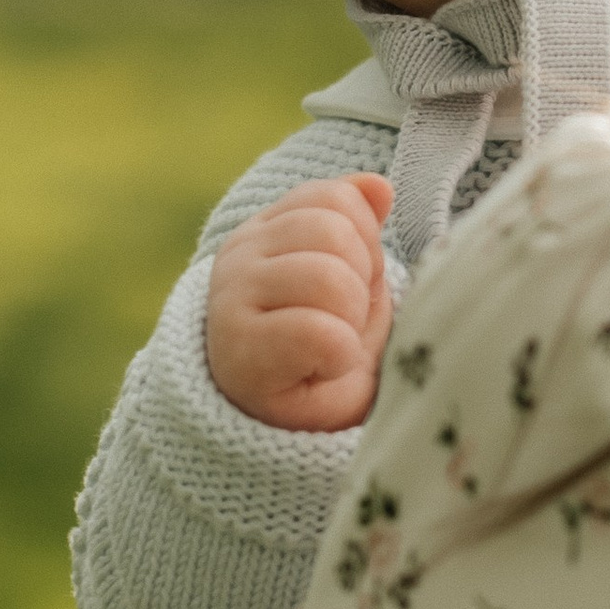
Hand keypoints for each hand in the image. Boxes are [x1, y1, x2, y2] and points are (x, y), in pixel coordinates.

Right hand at [204, 175, 395, 432]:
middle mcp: (239, 255)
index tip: (350, 281)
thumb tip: (378, 186)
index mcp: (268, 228)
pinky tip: (323, 366)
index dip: (365, 243)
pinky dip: (339, 353)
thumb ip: (359, 224)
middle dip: (360, 281)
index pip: (336, 198)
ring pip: (329, 277)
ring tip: (332, 342)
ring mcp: (231, 300)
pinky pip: (319, 332)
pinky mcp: (239, 353)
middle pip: (335, 232)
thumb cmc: (325, 343)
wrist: (292, 422)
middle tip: (342, 319)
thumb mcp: (352, 273)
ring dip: (350, 319)